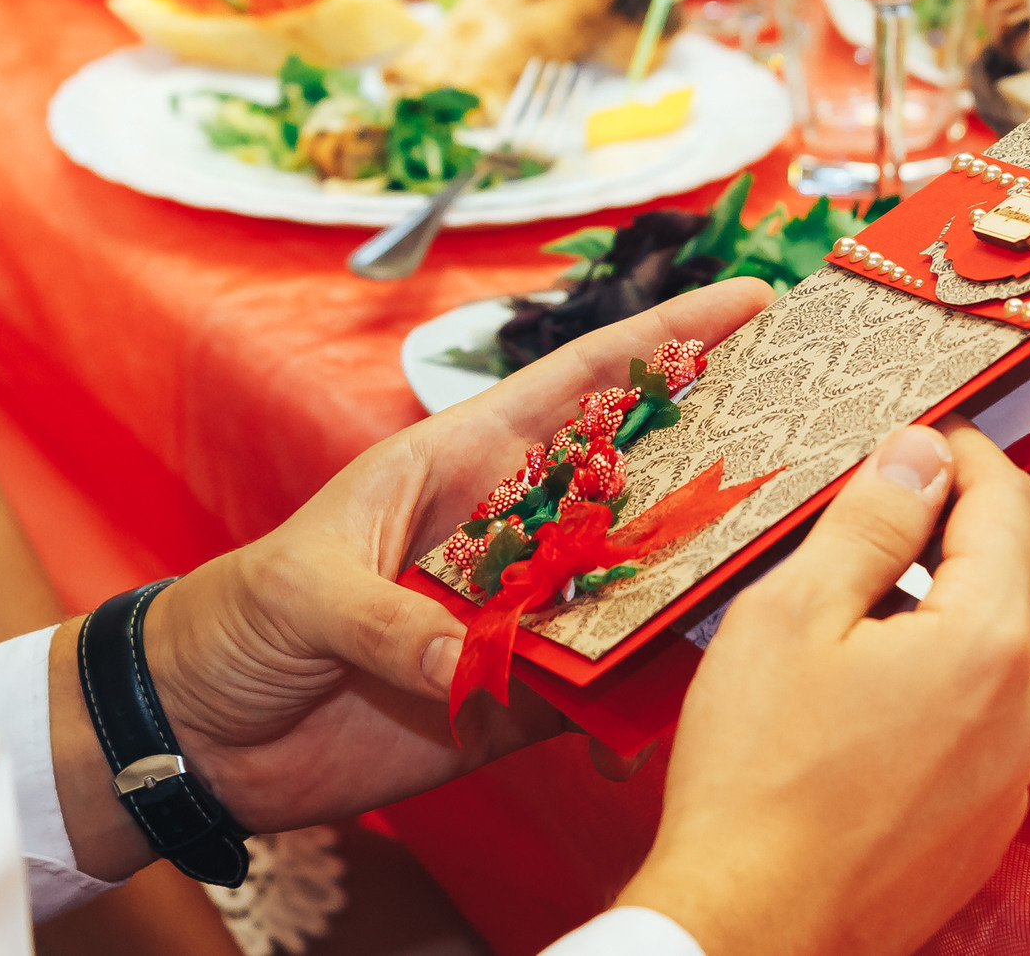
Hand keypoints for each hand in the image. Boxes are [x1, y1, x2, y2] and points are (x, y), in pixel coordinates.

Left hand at [135, 278, 775, 837]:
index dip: (670, 337)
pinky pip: (602, 693)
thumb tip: (465, 660)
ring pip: (640, 586)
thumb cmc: (242, 615)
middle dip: (727, 453)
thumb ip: (388, 620)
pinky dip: (644, 701)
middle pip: (643, 478)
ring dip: (701, 584)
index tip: (757, 302)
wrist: (206, 727)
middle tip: (824, 442)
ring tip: (786, 571)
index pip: (585, 383)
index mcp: (471, 460)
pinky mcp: (519, 696)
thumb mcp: (305, 590)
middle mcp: (518, 528)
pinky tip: (694, 702)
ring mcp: (526, 612)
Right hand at [615, 417, 1029, 955]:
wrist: (749, 929)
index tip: (920, 435)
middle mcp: (1029, 710)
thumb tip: (921, 454)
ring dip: (951, 604)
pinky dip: (947, 679)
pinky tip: (867, 695)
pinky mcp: (988, 823)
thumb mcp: (793, 615)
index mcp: (989, 643)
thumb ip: (870, 522)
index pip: (1011, 504)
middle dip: (958, 526)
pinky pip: (989, 720)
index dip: (965, 453)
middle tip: (877, 510)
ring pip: (1007, 649)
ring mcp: (1016, 776)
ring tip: (856, 608)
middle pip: (1018, 573)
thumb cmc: (758, 778)